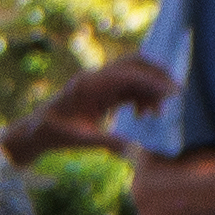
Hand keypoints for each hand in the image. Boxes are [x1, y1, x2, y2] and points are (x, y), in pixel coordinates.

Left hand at [27, 56, 166, 147]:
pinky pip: (127, 87)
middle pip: (133, 64)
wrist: (38, 130)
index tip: (172, 91)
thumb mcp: (81, 140)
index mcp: (89, 84)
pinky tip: (143, 114)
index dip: (151, 80)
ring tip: (156, 114)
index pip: (127, 74)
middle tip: (175, 92)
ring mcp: (99, 82)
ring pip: (132, 76)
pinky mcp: (101, 90)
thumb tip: (134, 151)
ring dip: (149, 89)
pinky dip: (140, 97)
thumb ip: (107, 142)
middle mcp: (96, 78)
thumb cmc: (56, 134)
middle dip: (156, 75)